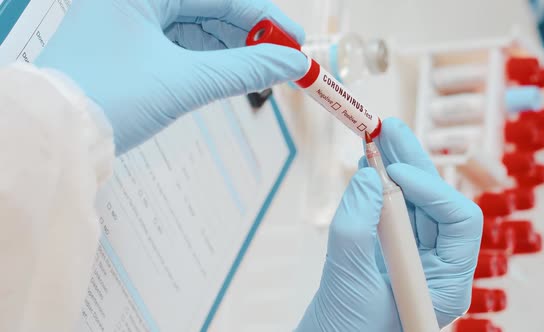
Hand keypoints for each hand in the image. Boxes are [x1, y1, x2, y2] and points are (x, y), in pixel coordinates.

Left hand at [36, 0, 307, 153]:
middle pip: (209, 9)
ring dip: (231, 50)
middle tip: (286, 59)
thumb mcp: (185, 82)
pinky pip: (181, 47)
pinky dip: (209, 61)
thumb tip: (292, 64)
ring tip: (264, 71)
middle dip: (249, 36)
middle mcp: (133, 0)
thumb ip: (244, 70)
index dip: (263, 18)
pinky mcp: (132, 48)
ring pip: (197, 29)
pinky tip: (234, 73)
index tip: (296, 39)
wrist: (59, 137)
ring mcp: (131, 23)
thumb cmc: (110, 99)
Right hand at [297, 118, 482, 330]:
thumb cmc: (345, 326)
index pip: (459, 222)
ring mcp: (414, 256)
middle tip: (389, 129)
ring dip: (395, 166)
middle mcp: (437, 265)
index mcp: (446, 282)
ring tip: (377, 136)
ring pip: (413, 202)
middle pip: (436, 203)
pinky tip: (368, 164)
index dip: (432, 191)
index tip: (395, 173)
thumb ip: (356, 226)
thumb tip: (369, 177)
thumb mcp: (350, 278)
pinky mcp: (391, 248)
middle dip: (413, 164)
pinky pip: (391, 210)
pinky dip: (379, 186)